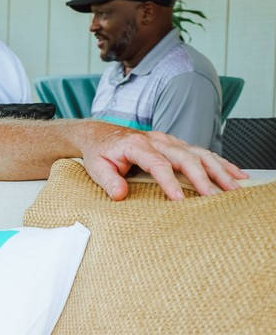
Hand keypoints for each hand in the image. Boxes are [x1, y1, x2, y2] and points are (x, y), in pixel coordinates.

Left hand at [76, 121, 246, 199]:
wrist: (101, 134)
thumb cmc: (100, 153)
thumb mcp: (96, 167)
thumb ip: (108, 181)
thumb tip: (120, 195)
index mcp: (137, 145)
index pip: (158, 163)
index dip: (169, 182)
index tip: (179, 199)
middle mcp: (158, 140)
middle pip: (186, 157)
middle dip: (202, 178)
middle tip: (214, 197)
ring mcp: (170, 141)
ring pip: (200, 154)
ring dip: (219, 170)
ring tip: (235, 187)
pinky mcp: (178, 145)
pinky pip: (203, 153)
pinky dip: (221, 163)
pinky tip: (237, 174)